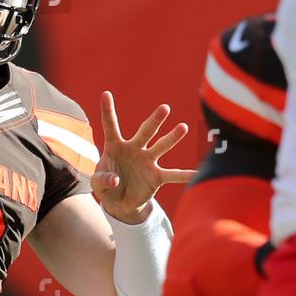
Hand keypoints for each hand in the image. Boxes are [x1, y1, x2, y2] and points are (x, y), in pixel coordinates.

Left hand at [93, 91, 193, 223]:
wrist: (120, 202)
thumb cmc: (107, 186)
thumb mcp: (98, 184)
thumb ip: (102, 180)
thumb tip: (115, 180)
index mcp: (116, 146)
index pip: (111, 126)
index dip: (108, 110)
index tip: (105, 93)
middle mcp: (134, 149)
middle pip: (145, 132)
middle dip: (155, 120)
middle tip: (164, 108)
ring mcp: (147, 161)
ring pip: (161, 146)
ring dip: (172, 137)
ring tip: (183, 127)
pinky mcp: (156, 176)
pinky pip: (172, 175)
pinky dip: (184, 176)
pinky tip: (197, 174)